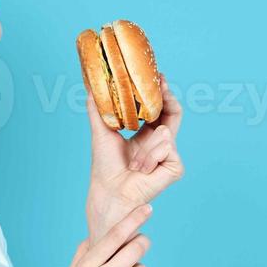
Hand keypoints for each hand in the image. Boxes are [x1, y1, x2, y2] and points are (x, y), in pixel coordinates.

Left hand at [85, 73, 183, 237]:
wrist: (108, 190)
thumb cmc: (105, 166)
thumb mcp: (102, 131)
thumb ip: (98, 109)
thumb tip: (91, 86)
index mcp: (145, 135)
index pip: (159, 110)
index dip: (159, 93)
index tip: (156, 75)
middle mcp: (160, 144)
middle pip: (173, 113)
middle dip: (167, 97)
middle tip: (161, 82)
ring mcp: (169, 156)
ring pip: (165, 132)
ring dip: (145, 146)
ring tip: (133, 163)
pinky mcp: (175, 167)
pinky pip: (167, 148)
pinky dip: (150, 157)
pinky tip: (142, 170)